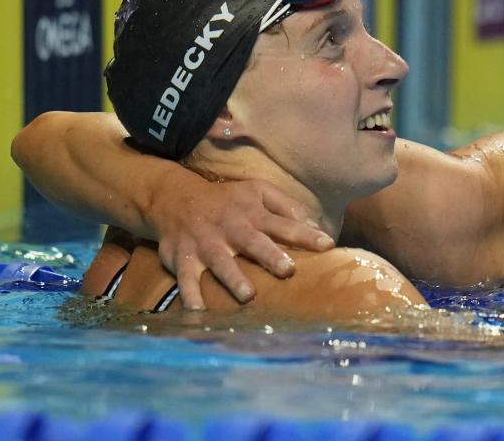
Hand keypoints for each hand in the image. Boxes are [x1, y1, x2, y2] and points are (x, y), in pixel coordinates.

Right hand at [148, 176, 334, 309]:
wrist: (176, 198)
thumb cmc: (229, 200)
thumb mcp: (258, 191)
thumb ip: (287, 206)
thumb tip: (316, 225)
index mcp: (254, 214)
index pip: (285, 224)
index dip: (306, 234)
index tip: (327, 245)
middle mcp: (232, 229)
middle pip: (254, 243)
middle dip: (271, 256)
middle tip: (289, 270)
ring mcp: (206, 244)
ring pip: (221, 262)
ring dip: (233, 278)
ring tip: (248, 296)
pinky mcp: (183, 258)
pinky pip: (185, 278)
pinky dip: (189, 294)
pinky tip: (198, 311)